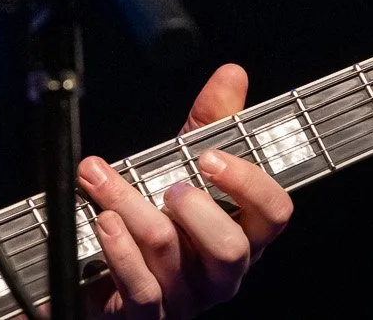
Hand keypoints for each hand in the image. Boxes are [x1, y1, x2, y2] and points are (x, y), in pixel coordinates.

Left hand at [77, 63, 291, 317]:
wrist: (99, 278)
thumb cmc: (153, 221)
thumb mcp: (180, 167)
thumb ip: (208, 125)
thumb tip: (232, 75)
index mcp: (240, 236)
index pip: (274, 215)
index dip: (250, 184)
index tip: (211, 155)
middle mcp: (219, 274)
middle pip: (231, 247)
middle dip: (197, 209)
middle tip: (168, 185)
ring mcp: (183, 298)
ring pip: (170, 254)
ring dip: (129, 205)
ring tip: (100, 178)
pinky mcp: (144, 314)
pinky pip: (140, 288)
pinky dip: (118, 249)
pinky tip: (102, 221)